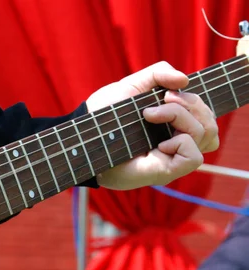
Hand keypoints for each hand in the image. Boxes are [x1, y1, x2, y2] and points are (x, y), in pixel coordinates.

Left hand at [85, 61, 218, 189]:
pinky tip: (160, 142)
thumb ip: (158, 74)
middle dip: (190, 104)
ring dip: (182, 117)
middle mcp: (175, 143)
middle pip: (209, 123)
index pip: (206, 116)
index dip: (196, 101)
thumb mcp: (132, 86)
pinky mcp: (165, 171)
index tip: (167, 93)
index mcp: (172, 125)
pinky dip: (182, 142)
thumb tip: (185, 79)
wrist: (83, 133)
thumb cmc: (104, 114)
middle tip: (161, 101)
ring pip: (206, 135)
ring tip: (150, 115)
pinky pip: (194, 158)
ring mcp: (171, 159)